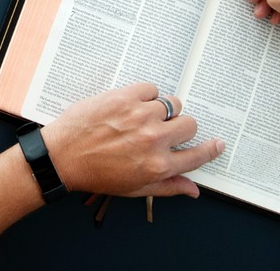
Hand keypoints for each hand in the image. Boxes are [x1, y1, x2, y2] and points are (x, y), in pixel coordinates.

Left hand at [40, 83, 223, 197]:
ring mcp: (140, 117)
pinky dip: (145, 95)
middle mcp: (153, 140)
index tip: (218, 143)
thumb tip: (194, 190)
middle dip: (180, 127)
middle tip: (162, 130)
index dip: (210, 149)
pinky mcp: (124, 97)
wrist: (62, 157)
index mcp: (158, 166)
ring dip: (161, 110)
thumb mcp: (135, 189)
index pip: (197, 156)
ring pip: (171, 104)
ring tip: (142, 117)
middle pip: (189, 124)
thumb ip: (168, 187)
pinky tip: (132, 105)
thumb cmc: (96, 175)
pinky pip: (151, 88)